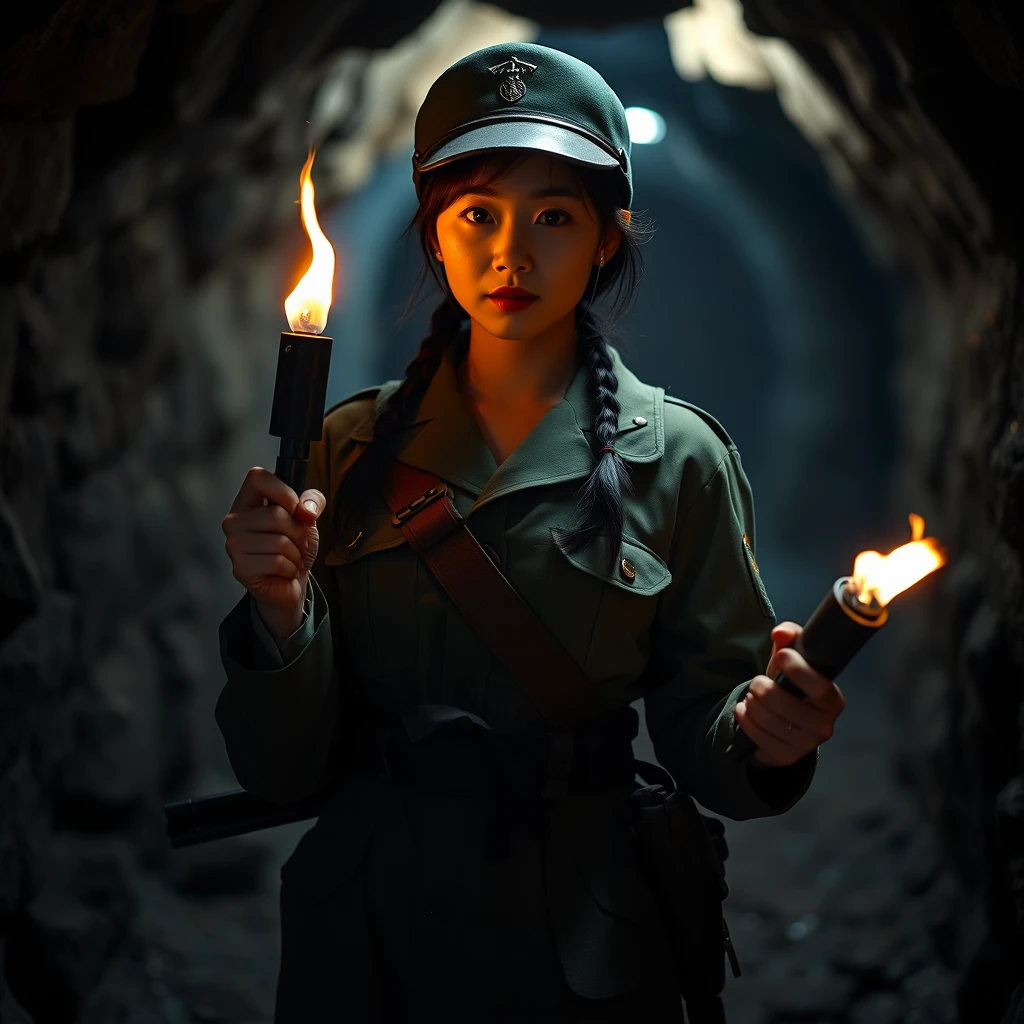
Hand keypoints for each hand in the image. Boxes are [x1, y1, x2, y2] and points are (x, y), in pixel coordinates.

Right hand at [221, 467, 325, 617]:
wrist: (289, 583)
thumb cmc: (294, 546)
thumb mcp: (308, 517)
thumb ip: (312, 502)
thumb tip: (305, 510)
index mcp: (246, 502)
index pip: (257, 477)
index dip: (283, 491)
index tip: (295, 508)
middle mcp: (233, 521)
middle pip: (276, 514)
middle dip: (298, 532)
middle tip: (297, 543)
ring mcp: (233, 545)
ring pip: (280, 541)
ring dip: (296, 553)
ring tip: (290, 558)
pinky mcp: (240, 568)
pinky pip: (277, 562)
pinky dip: (290, 568)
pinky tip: (284, 571)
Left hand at [733, 621, 845, 767]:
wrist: (784, 723)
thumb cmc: (790, 686)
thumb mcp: (791, 659)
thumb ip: (790, 638)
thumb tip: (780, 633)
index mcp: (833, 700)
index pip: (819, 686)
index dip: (798, 670)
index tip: (781, 657)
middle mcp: (825, 726)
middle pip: (785, 704)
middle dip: (762, 687)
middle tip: (756, 682)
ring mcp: (806, 745)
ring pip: (768, 720)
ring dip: (752, 703)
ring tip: (751, 696)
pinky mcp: (786, 757)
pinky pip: (758, 736)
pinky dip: (745, 719)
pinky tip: (744, 710)